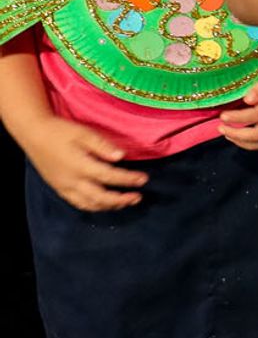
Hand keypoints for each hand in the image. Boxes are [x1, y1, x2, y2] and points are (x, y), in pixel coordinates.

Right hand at [22, 114, 146, 211]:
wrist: (33, 134)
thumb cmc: (59, 131)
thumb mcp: (83, 133)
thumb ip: (102, 146)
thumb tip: (121, 156)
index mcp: (79, 166)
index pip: (109, 176)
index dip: (128, 179)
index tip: (144, 179)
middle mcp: (71, 181)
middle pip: (100, 197)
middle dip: (121, 200)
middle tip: (138, 197)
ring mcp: (64, 187)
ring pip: (89, 204)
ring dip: (109, 206)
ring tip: (125, 202)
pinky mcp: (59, 189)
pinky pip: (78, 203)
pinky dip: (94, 206)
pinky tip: (105, 204)